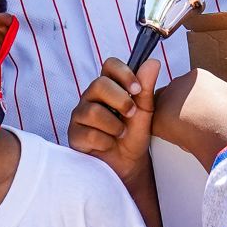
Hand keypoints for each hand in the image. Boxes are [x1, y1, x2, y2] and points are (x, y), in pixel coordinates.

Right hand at [69, 58, 159, 187]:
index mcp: (109, 86)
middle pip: (99, 84)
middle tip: (131, 114)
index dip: (123, 73)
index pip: (110, 65)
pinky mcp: (74, 134)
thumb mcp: (145, 112)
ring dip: (114, 126)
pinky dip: (105, 142)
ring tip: (120, 134)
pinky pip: (89, 134)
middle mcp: (91, 96)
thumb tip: (153, 62)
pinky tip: (108, 145)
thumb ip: (146, 88)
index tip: (137, 89)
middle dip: (120, 100)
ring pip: (93, 111)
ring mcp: (79, 115)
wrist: (128, 164)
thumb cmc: (134, 135)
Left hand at [152, 66, 226, 170]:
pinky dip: (164, 131)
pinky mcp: (157, 115)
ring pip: (164, 109)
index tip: (205, 115)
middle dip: (184, 112)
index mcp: (196, 76)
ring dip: (172, 120)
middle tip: (196, 126)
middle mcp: (179, 82)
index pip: (191, 90)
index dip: (198, 105)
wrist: (218, 126)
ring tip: (187, 133)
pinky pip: (156, 123)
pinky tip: (177, 138)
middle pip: (176, 98)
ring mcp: (166, 97)